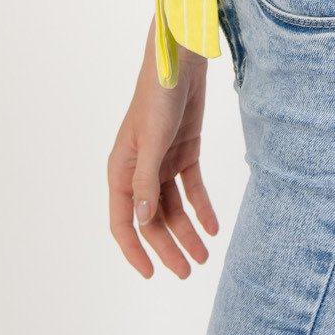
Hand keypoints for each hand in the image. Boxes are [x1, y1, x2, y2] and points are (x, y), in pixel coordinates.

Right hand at [107, 17, 219, 278]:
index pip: (122, 221)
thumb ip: (146, 181)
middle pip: (151, 218)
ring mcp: (162, 161)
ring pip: (173, 206)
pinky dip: (202, 207)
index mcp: (121, 169)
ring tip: (204, 256)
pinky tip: (213, 226)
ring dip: (187, 231)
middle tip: (188, 272)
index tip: (151, 274)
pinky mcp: (184, 150)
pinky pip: (191, 187)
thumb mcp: (152, 140)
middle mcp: (139, 169)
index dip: (135, 250)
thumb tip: (141, 222)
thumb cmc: (158, 95)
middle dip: (168, 246)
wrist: (181, 61)